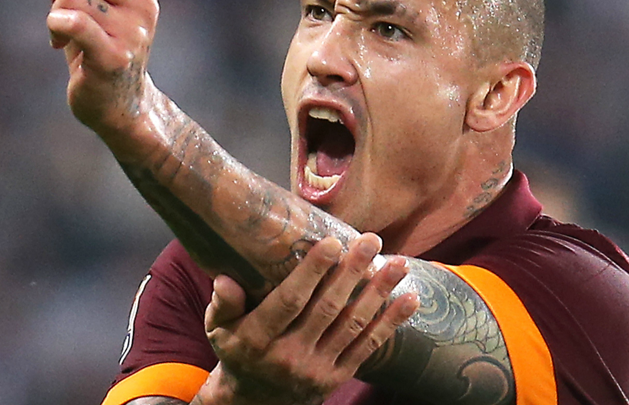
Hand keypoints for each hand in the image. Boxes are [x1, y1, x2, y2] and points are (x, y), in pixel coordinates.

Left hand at [34, 0, 160, 133]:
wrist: (119, 104)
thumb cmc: (102, 47)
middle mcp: (145, 5)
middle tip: (59, 13)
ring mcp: (134, 31)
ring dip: (54, 14)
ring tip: (62, 37)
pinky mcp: (115, 56)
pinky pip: (72, 21)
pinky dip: (55, 26)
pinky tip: (56, 43)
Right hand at [194, 234, 419, 404]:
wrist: (255, 403)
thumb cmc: (239, 351)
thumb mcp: (220, 328)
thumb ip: (224, 303)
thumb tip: (225, 277)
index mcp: (258, 339)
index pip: (289, 301)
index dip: (311, 272)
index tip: (332, 242)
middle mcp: (289, 355)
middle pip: (327, 308)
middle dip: (352, 272)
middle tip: (371, 240)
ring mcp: (316, 368)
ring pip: (352, 325)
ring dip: (379, 293)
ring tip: (398, 264)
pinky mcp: (337, 377)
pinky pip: (368, 347)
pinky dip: (391, 323)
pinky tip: (409, 299)